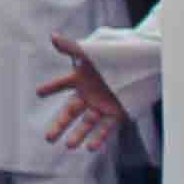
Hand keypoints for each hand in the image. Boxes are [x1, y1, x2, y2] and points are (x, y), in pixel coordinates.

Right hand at [42, 35, 131, 151]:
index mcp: (81, 80)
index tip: (38, 92)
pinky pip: (105, 128)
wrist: (145, 69)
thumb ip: (72, 48)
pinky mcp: (117, 115)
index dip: (50, 87)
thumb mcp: (93, 54)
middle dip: (59, 125)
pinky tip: (91, 147)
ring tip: (69, 145)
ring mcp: (102, 106)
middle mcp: (89, 95)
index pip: (62, 84)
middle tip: (48, 137)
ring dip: (78, 134)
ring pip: (86, 123)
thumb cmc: (116, 59)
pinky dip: (98, 137)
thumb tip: (52, 36)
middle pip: (70, 112)